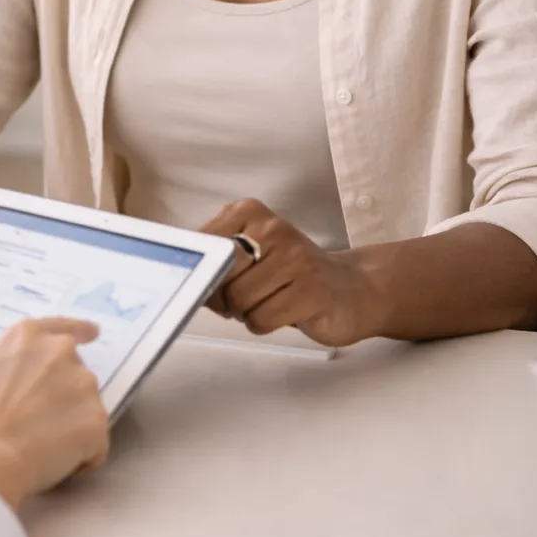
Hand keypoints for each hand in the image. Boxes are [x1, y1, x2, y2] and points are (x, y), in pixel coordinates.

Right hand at [0, 318, 109, 510]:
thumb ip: (8, 366)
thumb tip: (17, 379)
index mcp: (28, 337)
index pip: (63, 327)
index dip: (79, 331)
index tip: (92, 332)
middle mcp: (61, 352)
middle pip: (76, 375)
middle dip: (64, 398)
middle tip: (37, 425)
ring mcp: (82, 385)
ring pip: (87, 410)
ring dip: (72, 428)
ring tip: (40, 448)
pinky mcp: (96, 421)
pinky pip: (95, 444)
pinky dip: (81, 457)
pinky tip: (52, 464)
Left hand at [202, 199, 384, 347]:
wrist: (352, 289)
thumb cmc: (291, 274)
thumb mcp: (250, 254)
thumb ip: (217, 258)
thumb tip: (184, 275)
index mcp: (250, 212)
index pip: (204, 245)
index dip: (204, 273)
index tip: (214, 282)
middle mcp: (273, 228)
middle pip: (220, 274)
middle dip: (223, 296)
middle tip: (243, 297)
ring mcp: (295, 257)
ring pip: (239, 301)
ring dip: (247, 312)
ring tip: (270, 301)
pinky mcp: (310, 290)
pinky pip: (261, 319)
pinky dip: (264, 324)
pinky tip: (284, 312)